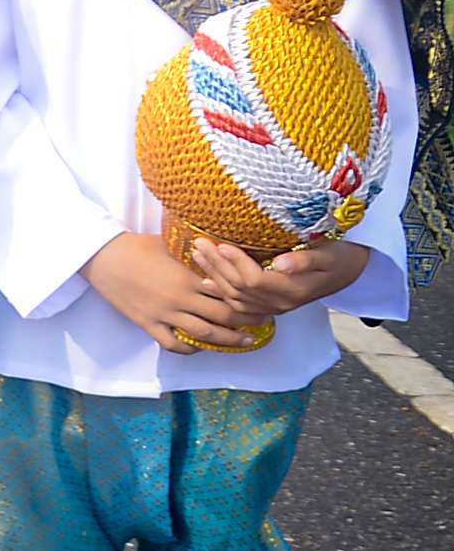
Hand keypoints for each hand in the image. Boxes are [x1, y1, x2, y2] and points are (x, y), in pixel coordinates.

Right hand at [82, 232, 268, 352]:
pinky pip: (173, 343)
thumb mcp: (170, 243)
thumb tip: (220, 251)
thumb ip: (196, 254)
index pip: (228, 293)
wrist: (102, 257)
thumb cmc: (135, 245)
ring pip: (205, 335)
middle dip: (247, 322)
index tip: (263, 301)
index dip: (249, 300)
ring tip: (244, 341)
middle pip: (224, 317)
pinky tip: (200, 346)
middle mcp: (180, 299)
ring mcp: (164, 314)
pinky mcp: (148, 323)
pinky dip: (190, 348)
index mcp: (188, 277)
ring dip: (228, 340)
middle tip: (262, 322)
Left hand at [192, 237, 370, 316]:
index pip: (255, 280)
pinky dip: (222, 291)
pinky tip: (206, 280)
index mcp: (294, 290)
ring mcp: (275, 307)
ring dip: (214, 275)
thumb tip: (280, 263)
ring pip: (236, 297)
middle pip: (240, 288)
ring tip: (198, 254)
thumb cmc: (342, 256)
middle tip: (199, 243)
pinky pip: (240, 304)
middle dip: (217, 265)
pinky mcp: (270, 305)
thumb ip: (305, 260)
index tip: (221, 244)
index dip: (236, 263)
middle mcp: (281, 303)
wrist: (352, 271)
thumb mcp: (330, 254)